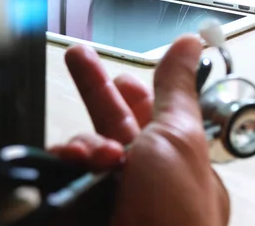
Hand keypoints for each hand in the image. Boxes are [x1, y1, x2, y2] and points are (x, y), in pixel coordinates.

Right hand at [52, 35, 229, 225]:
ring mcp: (110, 193)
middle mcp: (143, 177)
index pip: (153, 116)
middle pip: (114, 120)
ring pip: (86, 146)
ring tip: (96, 154)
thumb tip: (190, 45)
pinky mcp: (80, 206)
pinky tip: (72, 163)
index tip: (124, 75)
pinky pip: (64, 171)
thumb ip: (177, 88)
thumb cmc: (176, 218)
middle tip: (77, 56)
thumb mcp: (179, 138)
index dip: (138, 93)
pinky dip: (66, 162)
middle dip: (94, 86)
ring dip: (86, 142)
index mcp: (176, 160)